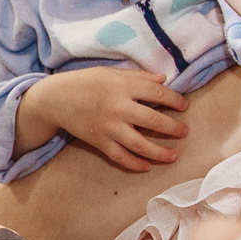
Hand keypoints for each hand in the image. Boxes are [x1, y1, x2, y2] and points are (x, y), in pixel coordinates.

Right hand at [24, 67, 188, 172]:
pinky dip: (134, 164)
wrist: (55, 99)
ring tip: (173, 156)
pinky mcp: (99, 141)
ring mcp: (108, 127)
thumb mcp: (112, 72)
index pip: (157, 93)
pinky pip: (120, 156)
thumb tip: (164, 80)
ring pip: (140, 144)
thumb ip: (139, 76)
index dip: (175, 100)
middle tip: (184, 132)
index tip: (184, 106)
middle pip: (153, 120)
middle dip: (173, 128)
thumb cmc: (85, 82)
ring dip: (159, 152)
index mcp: (123, 86)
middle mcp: (118, 107)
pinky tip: (147, 167)